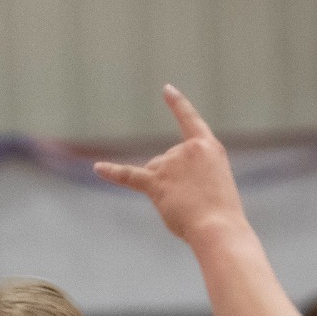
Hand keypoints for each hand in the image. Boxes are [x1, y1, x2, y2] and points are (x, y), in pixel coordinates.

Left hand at [93, 87, 245, 246]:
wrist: (218, 226)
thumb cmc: (219, 212)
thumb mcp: (213, 184)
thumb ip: (189, 174)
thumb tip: (158, 180)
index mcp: (209, 147)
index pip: (191, 120)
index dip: (178, 104)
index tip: (166, 90)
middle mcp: (188, 149)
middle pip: (165, 161)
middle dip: (174, 182)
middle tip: (195, 201)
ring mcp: (171, 163)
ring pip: (153, 173)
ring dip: (163, 192)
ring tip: (185, 206)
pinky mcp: (156, 182)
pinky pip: (129, 175)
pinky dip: (113, 172)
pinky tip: (97, 168)